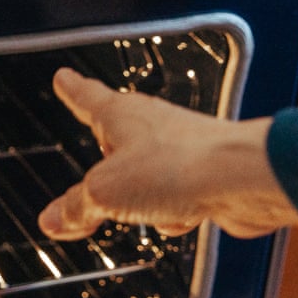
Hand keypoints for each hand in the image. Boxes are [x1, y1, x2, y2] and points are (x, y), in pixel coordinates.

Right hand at [37, 67, 297, 240]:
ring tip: (141, 210)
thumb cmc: (177, 166)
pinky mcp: (204, 175)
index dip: (71, 89)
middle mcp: (149, 125)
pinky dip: (172, 212)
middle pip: (114, 145)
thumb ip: (76, 207)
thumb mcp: (104, 192)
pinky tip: (176, 219)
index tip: (64, 78)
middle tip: (92, 184)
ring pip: (144, 177)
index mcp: (119, 114)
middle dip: (105, 169)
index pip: (85, 96)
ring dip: (140, 200)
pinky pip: (174, 196)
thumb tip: (53, 219)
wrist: (243, 180)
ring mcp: (179, 149)